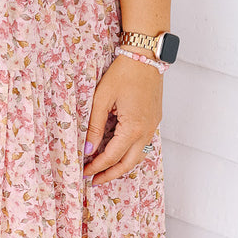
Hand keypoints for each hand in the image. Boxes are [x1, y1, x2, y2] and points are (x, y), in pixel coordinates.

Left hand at [83, 55, 162, 185]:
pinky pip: (142, 144)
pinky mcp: (154, 120)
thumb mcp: (102, 98)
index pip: (112, 157)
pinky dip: (129, 153)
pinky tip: (117, 152)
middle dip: (110, 174)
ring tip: (104, 170)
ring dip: (121, 165)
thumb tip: (87, 148)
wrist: (146, 56)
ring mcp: (153, 126)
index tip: (84, 172)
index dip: (96, 167)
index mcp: (133, 128)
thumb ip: (95, 126)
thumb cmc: (124, 73)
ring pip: (137, 156)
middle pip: (128, 164)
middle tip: (94, 181)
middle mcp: (146, 131)